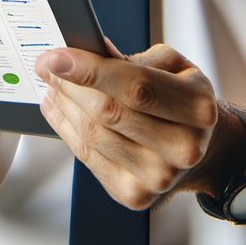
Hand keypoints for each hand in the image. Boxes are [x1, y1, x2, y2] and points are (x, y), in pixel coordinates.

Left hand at [36, 44, 217, 209]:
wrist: (198, 147)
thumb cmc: (181, 100)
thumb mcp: (172, 65)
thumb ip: (135, 57)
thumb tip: (92, 50)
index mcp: (197, 107)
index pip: (136, 86)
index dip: (90, 70)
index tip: (57, 57)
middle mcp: (183, 147)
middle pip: (108, 112)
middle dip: (68, 84)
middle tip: (47, 65)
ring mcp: (160, 176)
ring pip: (93, 134)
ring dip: (63, 105)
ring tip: (53, 85)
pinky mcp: (136, 195)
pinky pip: (87, 157)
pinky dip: (65, 129)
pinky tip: (59, 109)